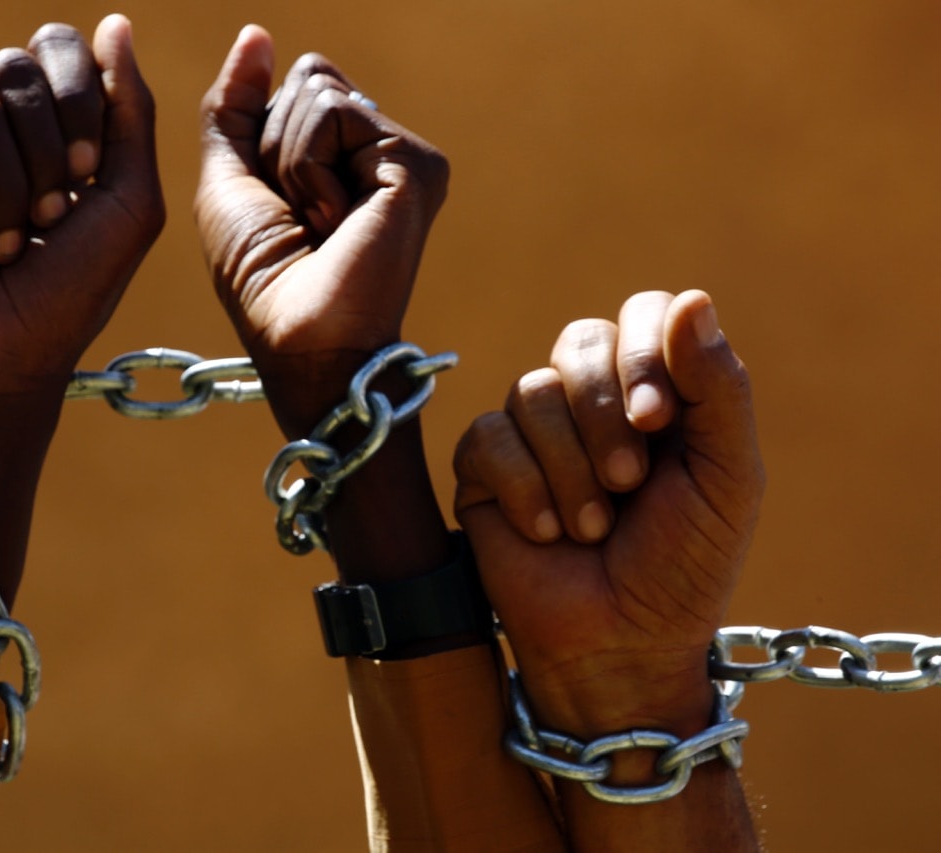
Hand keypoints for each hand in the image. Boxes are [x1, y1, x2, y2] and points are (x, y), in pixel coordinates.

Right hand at [0, 16, 162, 419]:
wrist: (8, 363)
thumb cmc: (73, 294)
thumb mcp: (129, 203)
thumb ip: (131, 114)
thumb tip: (116, 24)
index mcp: (51, 134)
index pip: (59, 52)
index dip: (80, 95)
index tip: (87, 170)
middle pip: (17, 65)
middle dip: (50, 141)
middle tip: (55, 213)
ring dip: (14, 194)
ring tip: (10, 252)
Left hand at [195, 25, 447, 437]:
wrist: (299, 339)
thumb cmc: (262, 279)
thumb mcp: (229, 181)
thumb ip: (235, 108)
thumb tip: (256, 34)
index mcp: (345, 155)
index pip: (298, 84)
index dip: (264, 137)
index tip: (279, 206)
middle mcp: (382, 151)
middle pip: (308, 79)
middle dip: (275, 148)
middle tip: (299, 220)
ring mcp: (405, 158)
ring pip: (319, 92)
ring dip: (291, 164)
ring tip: (318, 226)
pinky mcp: (418, 165)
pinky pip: (336, 114)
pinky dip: (311, 170)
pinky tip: (336, 223)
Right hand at [453, 290, 764, 739]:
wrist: (620, 646)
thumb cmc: (683, 568)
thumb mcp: (726, 478)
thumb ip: (718, 388)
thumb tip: (692, 298)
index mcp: (658, 391)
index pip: (643, 312)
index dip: (645, 353)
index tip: (659, 423)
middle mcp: (592, 400)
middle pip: (579, 339)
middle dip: (605, 414)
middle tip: (628, 482)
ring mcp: (533, 432)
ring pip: (533, 389)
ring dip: (571, 468)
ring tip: (593, 528)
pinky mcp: (483, 467)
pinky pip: (488, 437)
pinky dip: (526, 490)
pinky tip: (548, 533)